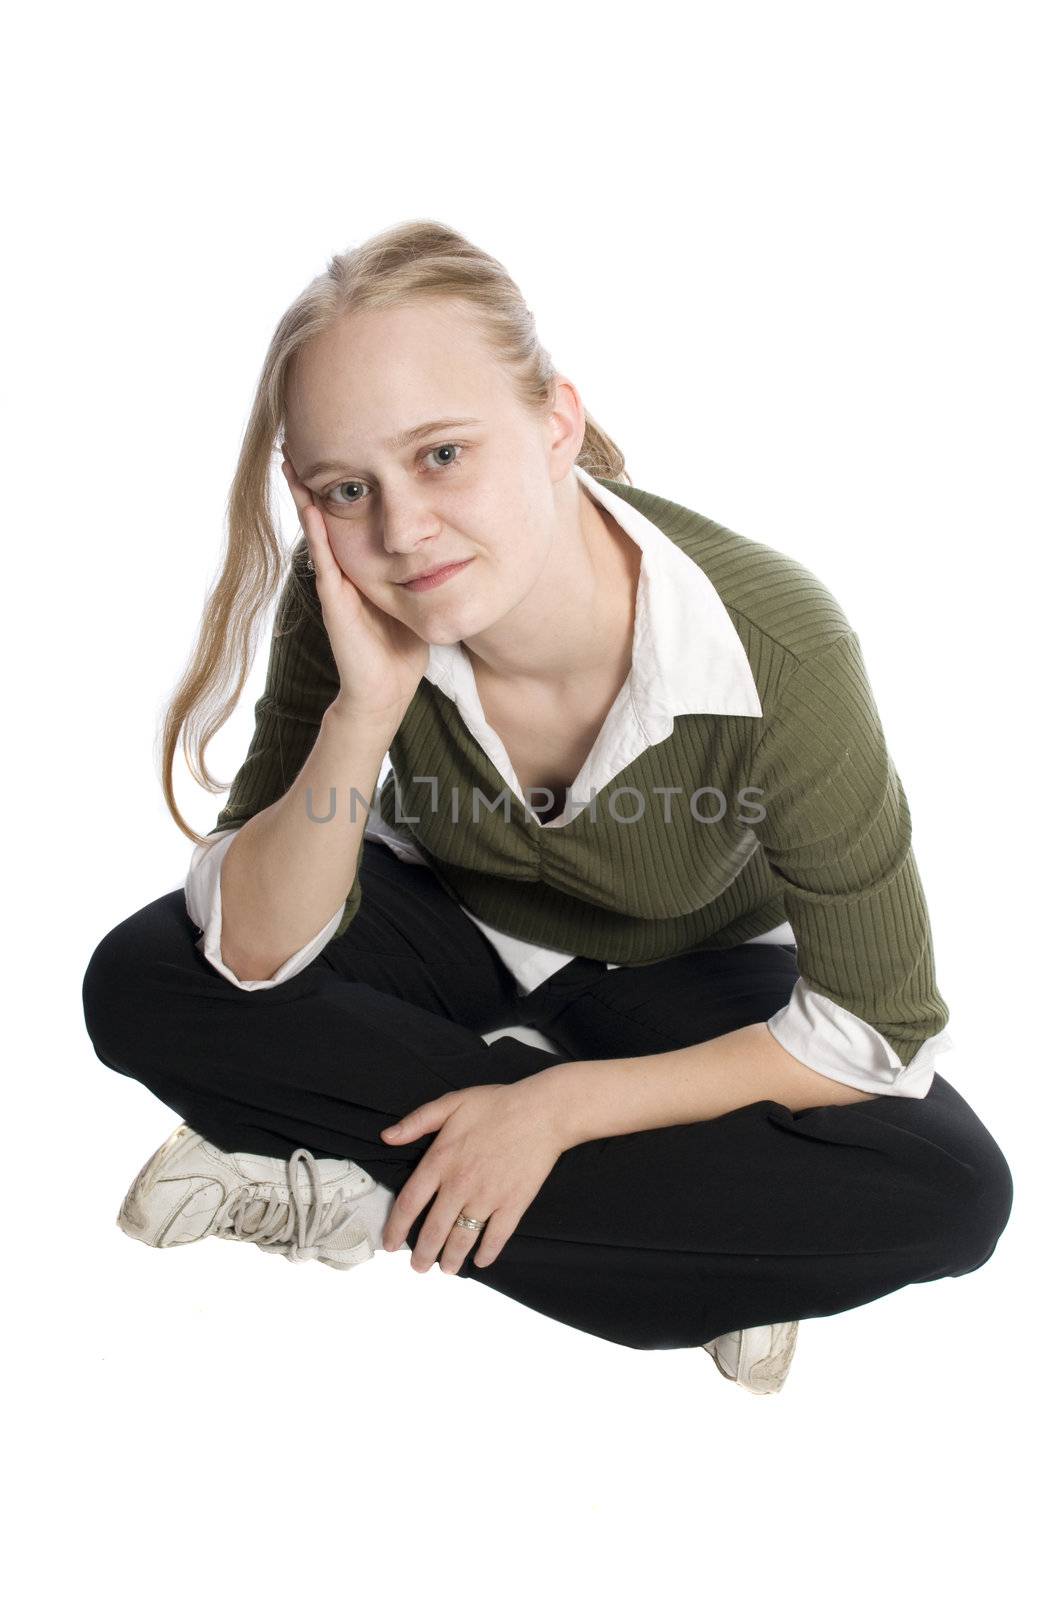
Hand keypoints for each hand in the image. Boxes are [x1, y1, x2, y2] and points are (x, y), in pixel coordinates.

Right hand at [279, 443, 428, 725]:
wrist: (387, 690)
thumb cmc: (400, 646)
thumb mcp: (415, 594)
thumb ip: (421, 567)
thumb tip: (444, 536)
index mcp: (361, 565)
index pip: (349, 513)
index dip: (343, 480)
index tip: (336, 440)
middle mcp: (343, 570)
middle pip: (325, 514)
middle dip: (312, 478)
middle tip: (297, 436)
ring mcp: (336, 586)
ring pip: (317, 532)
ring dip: (303, 497)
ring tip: (290, 461)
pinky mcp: (335, 605)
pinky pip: (326, 563)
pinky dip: (317, 534)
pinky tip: (311, 507)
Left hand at [378, 1080, 567, 1272]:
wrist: (541, 1112)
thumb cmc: (496, 1104)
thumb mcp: (451, 1103)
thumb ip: (416, 1121)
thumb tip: (387, 1137)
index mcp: (440, 1161)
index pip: (409, 1203)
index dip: (396, 1228)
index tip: (390, 1244)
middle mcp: (460, 1185)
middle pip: (434, 1230)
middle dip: (422, 1254)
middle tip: (418, 1266)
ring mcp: (487, 1197)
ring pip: (462, 1239)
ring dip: (451, 1259)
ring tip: (445, 1269)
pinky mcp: (513, 1204)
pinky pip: (496, 1237)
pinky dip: (487, 1253)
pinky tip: (481, 1260)